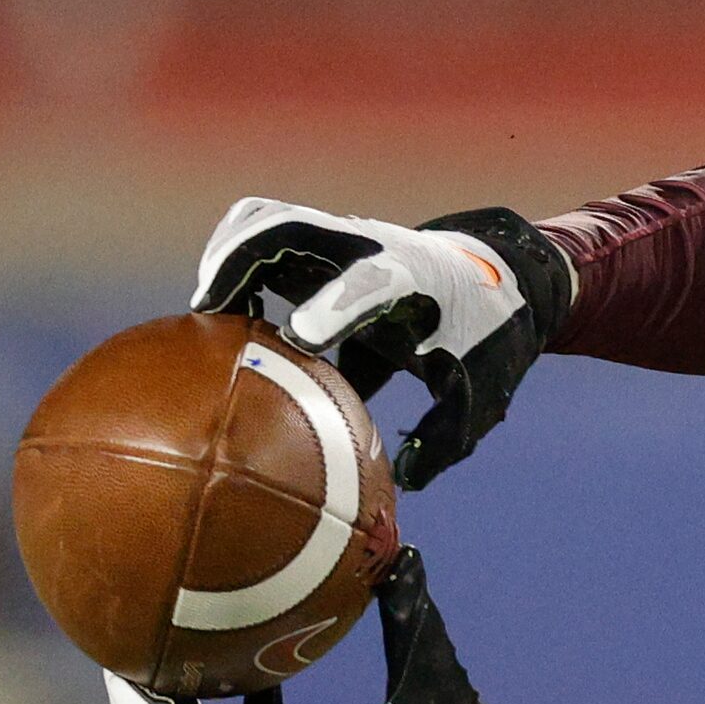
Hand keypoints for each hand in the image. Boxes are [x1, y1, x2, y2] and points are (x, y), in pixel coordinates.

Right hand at [192, 199, 574, 488]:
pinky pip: (265, 231)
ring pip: (270, 219)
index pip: (373, 283)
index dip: (336, 305)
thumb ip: (444, 435)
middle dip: (248, 259)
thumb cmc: (486, 340)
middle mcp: (375, 247)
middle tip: (211, 309)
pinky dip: (234, 257)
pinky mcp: (325, 242)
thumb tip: (403, 484)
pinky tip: (214, 309)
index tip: (301, 338)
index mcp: (416, 283)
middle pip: (297, 227)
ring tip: (201, 308)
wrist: (502, 276)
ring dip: (229, 253)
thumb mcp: (480, 391)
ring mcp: (346, 238)